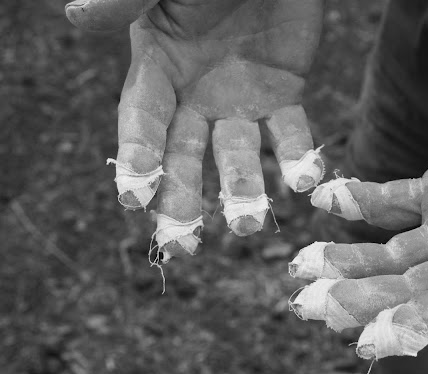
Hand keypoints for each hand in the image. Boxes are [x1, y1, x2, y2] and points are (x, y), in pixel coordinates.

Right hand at [65, 0, 323, 260]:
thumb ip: (128, 1)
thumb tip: (72, 14)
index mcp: (159, 68)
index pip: (142, 120)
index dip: (137, 156)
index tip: (134, 196)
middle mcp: (195, 95)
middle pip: (183, 155)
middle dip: (181, 198)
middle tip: (183, 243)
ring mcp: (240, 102)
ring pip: (238, 155)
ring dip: (242, 191)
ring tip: (249, 224)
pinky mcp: (283, 97)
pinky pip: (291, 134)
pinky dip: (298, 158)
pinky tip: (304, 181)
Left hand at [289, 54, 427, 358]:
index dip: (423, 322)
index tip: (373, 340)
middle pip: (416, 287)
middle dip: (363, 300)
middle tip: (309, 308)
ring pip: (394, 254)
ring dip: (348, 261)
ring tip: (300, 266)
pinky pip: (392, 202)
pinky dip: (360, 201)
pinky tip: (326, 198)